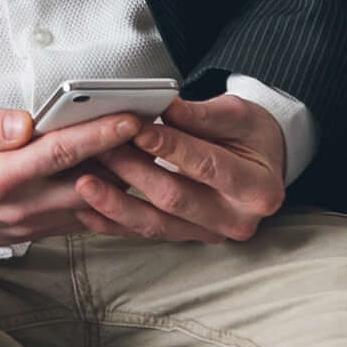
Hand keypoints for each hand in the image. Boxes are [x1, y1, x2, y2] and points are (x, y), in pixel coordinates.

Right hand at [0, 103, 153, 249]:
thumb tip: (22, 123)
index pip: (58, 153)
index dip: (98, 135)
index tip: (130, 117)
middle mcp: (17, 206)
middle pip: (86, 183)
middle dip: (126, 158)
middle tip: (158, 131)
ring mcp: (29, 224)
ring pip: (90, 206)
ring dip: (122, 181)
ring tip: (151, 150)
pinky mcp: (35, 231)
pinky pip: (82, 221)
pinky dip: (108, 202)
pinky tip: (128, 179)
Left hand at [70, 91, 288, 243]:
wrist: (262, 161)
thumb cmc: (252, 135)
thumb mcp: (240, 116)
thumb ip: (205, 115)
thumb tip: (168, 109)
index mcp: (258, 189)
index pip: (208, 167)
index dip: (171, 148)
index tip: (138, 130)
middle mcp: (236, 220)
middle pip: (176, 199)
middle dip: (135, 172)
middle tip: (102, 149)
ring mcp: (210, 233)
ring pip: (156, 224)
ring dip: (116, 203)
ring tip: (84, 182)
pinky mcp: (187, 237)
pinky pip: (145, 233)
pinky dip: (114, 223)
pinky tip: (86, 211)